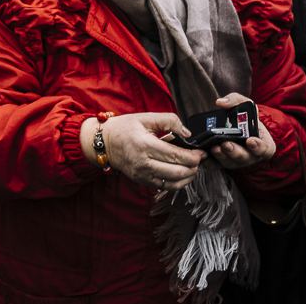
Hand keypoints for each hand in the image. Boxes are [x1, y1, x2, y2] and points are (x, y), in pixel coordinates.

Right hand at [83, 112, 202, 190]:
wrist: (104, 142)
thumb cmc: (124, 128)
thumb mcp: (145, 117)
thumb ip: (169, 120)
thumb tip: (187, 133)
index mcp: (144, 144)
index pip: (176, 155)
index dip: (194, 156)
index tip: (201, 152)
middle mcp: (143, 162)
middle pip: (178, 171)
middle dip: (194, 166)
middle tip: (200, 159)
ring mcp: (142, 174)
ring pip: (174, 182)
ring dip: (189, 176)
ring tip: (193, 166)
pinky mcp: (142, 181)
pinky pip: (166, 186)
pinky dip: (178, 182)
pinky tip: (182, 173)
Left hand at [209, 92, 275, 168]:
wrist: (235, 123)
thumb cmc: (243, 115)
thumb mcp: (243, 103)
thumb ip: (235, 100)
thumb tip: (221, 102)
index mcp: (263, 142)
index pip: (266, 149)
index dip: (260, 147)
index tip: (250, 140)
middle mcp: (251, 154)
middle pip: (246, 158)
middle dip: (235, 152)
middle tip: (226, 144)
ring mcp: (237, 160)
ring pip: (232, 163)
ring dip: (223, 157)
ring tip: (214, 148)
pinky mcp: (224, 162)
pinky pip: (218, 166)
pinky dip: (211, 163)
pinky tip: (204, 157)